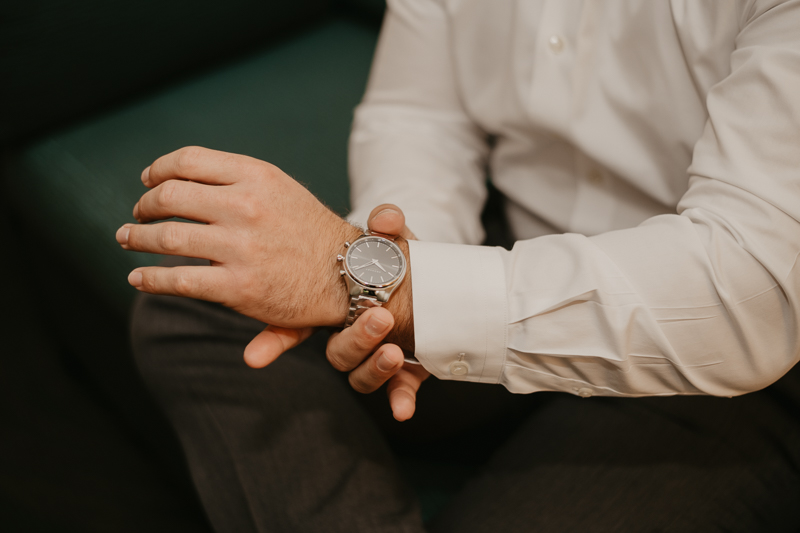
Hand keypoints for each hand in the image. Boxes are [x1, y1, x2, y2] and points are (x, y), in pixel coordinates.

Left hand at [116, 146, 361, 327]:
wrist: (352, 273)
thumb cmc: (313, 233)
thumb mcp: (282, 190)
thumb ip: (236, 180)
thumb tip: (182, 178)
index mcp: (258, 175)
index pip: (189, 160)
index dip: (159, 169)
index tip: (148, 180)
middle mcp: (247, 205)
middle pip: (171, 195)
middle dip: (145, 204)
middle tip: (137, 215)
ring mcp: (241, 247)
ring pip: (167, 236)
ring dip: (138, 238)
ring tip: (128, 240)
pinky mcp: (238, 286)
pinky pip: (178, 279)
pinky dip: (151, 278)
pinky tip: (139, 278)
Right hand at [247, 204, 429, 420]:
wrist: (435, 284)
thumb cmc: (400, 260)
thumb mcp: (393, 239)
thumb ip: (387, 226)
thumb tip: (385, 217)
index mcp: (337, 305)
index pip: (296, 323)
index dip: (274, 339)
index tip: (254, 357)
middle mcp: (350, 335)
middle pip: (337, 351)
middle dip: (355, 340)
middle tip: (378, 319)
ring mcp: (375, 356)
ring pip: (360, 373)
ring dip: (375, 367)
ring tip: (394, 352)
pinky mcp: (405, 373)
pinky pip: (397, 391)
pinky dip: (400, 399)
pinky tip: (404, 410)